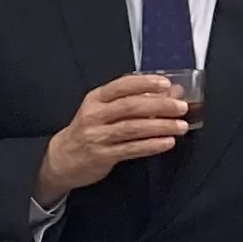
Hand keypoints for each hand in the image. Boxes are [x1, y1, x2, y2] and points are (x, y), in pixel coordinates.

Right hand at [34, 74, 192, 200]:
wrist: (62, 158)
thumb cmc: (89, 130)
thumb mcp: (104, 110)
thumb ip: (136, 100)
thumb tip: (172, 92)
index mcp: (95, 99)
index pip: (121, 85)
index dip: (145, 83)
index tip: (165, 83)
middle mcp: (94, 115)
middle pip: (130, 106)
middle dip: (159, 105)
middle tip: (181, 107)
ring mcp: (97, 136)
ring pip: (132, 128)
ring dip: (160, 126)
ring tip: (180, 126)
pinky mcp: (102, 155)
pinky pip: (130, 149)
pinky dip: (151, 145)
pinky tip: (166, 142)